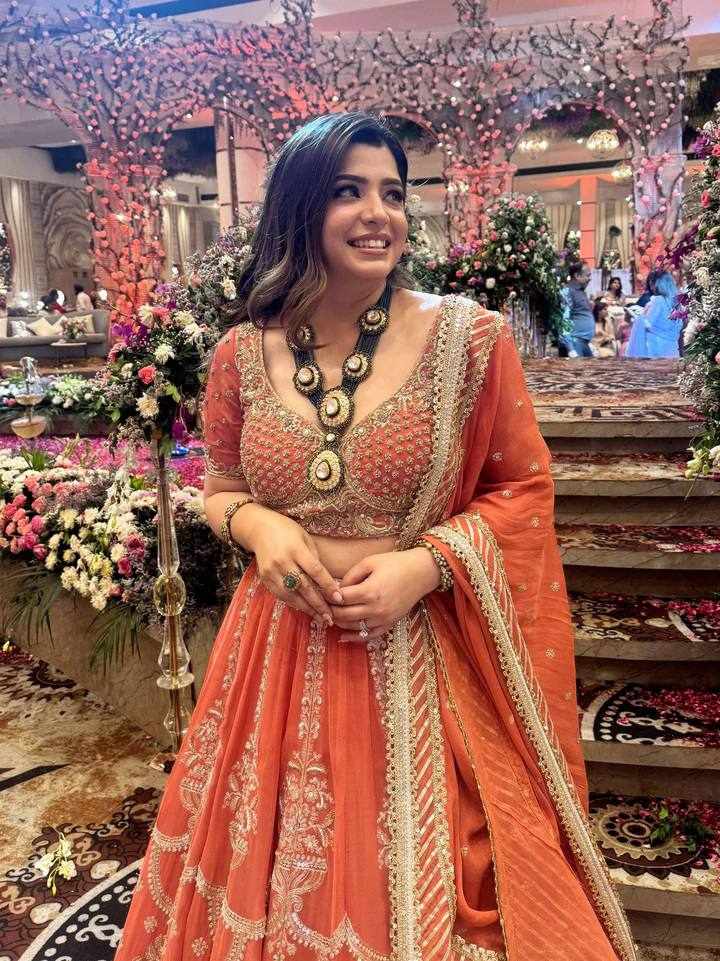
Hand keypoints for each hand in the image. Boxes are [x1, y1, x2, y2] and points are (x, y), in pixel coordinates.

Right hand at [242, 505, 342, 624]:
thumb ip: (314, 559)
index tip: (338, 599)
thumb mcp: (305, 538)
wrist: (259, 529)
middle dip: (318, 604)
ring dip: (307, 609)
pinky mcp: (265, 578)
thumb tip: (326, 582)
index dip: (327, 586)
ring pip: (291, 595)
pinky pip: (281, 595)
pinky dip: (294, 604)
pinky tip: (305, 609)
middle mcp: (283, 561)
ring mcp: (271, 571)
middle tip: (330, 618)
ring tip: (320, 618)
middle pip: (304, 587)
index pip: (315, 571)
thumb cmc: (287, 531)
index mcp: (296, 549)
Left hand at [331, 547, 440, 642]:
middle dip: (330, 610)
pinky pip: (369, 636)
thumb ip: (350, 576)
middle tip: (322, 604)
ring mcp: (383, 618)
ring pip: (353, 627)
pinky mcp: (390, 623)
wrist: (422, 572)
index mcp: (369, 591)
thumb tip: (337, 589)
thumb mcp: (370, 562)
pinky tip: (343, 636)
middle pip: (344, 615)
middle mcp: (376, 608)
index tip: (321, 592)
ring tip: (330, 615)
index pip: (341, 599)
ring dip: (339, 623)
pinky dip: (355, 637)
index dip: (328, 596)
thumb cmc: (396, 563)